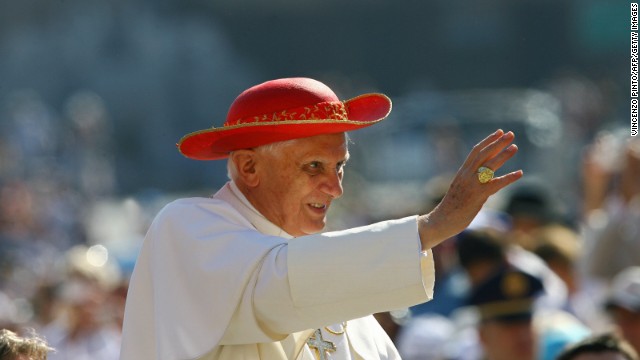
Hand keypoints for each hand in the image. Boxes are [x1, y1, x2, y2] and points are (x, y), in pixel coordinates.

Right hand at [418, 129, 522, 248]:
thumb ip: (472, 180)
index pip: (476, 151)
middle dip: (498, 143)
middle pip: (484, 154)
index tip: (499, 133)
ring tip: (514, 147)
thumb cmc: (451, 207)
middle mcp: (467, 175)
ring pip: (490, 165)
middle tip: (510, 134)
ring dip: (503, 155)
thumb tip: (485, 175)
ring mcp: (472, 184)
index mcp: (462, 172)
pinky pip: (496, 184)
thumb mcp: (460, 189)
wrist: (442, 220)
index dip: (488, 141)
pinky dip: (509, 178)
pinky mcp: (478, 195)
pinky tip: (520, 173)